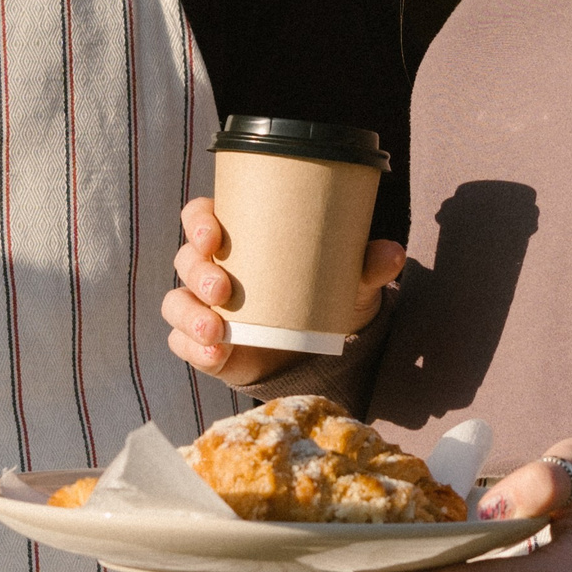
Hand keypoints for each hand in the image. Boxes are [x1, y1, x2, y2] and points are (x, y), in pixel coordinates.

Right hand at [162, 196, 404, 385]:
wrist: (320, 350)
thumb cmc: (324, 295)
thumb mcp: (348, 280)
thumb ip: (368, 265)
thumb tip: (394, 253)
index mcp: (239, 236)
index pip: (201, 216)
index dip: (199, 221)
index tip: (214, 234)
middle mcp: (213, 268)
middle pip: (187, 259)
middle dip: (197, 272)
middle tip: (223, 289)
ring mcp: (204, 307)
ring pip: (178, 302)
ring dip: (190, 314)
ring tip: (217, 331)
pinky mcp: (203, 344)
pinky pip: (183, 342)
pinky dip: (194, 349)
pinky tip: (215, 356)